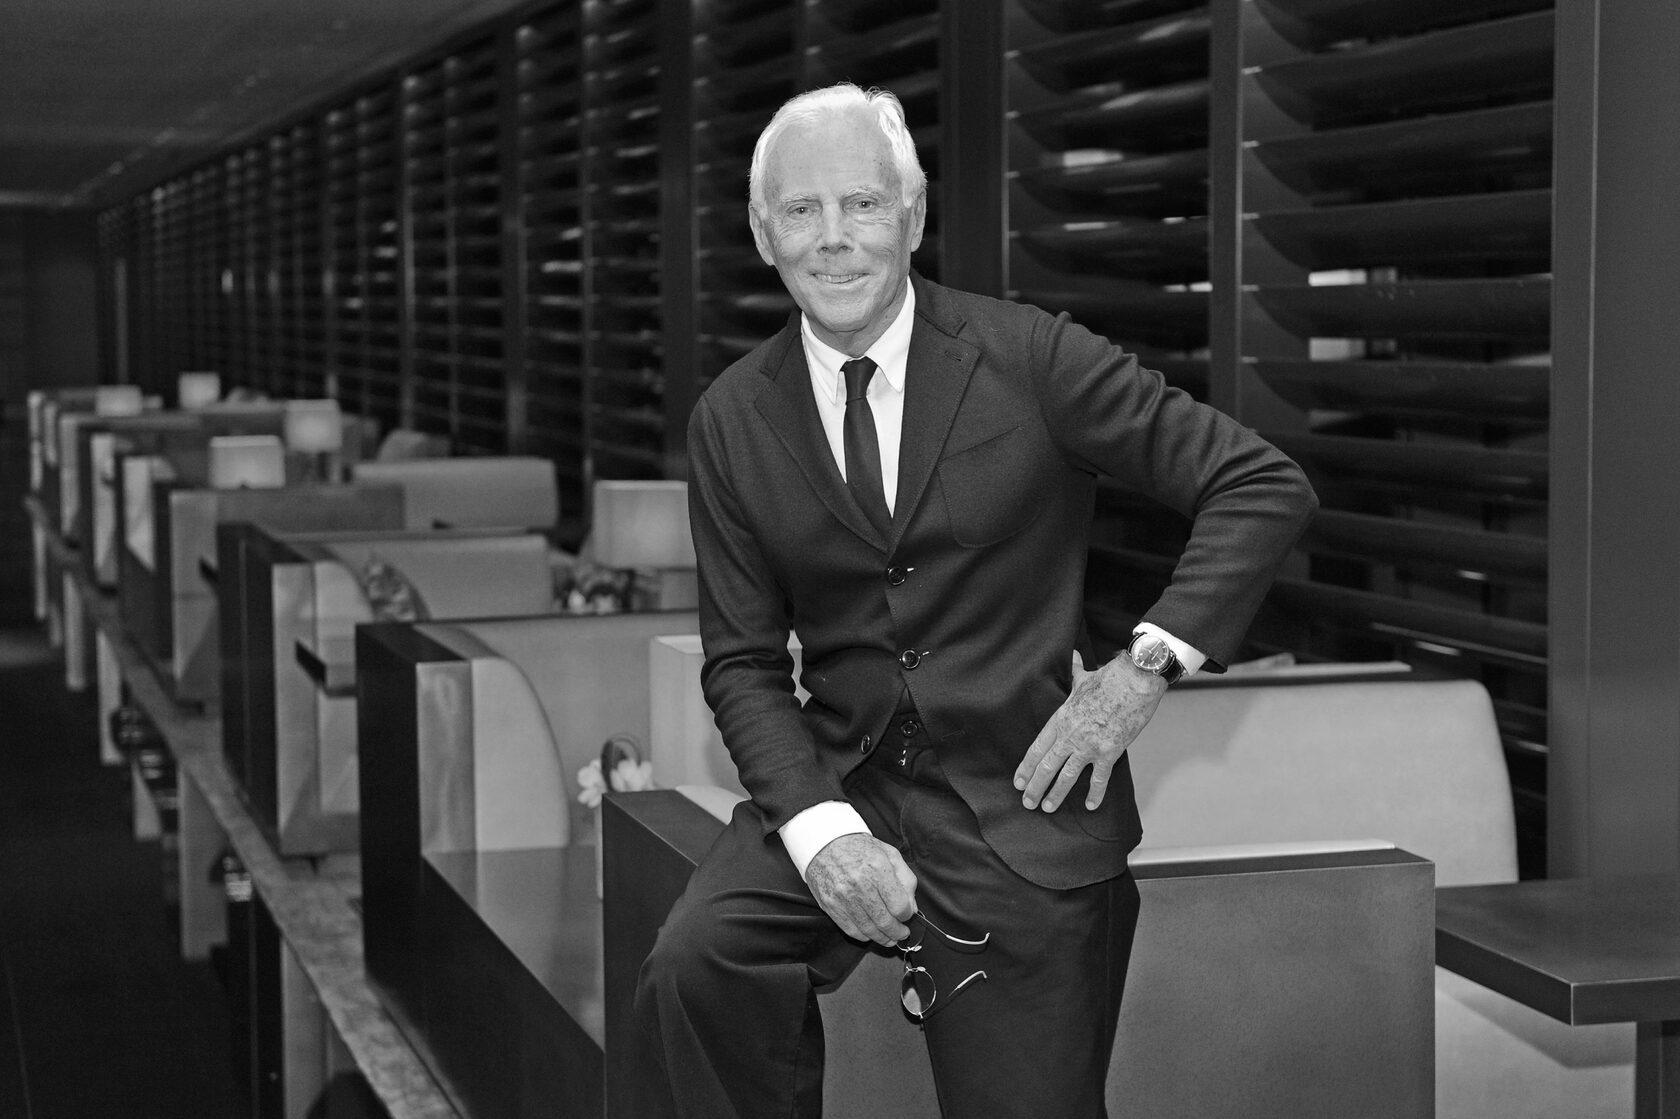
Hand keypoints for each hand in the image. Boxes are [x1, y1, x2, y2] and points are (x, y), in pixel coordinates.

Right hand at [805, 833, 917, 946]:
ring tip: (890, 937)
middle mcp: (859, 885)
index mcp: (877, 869)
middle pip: (885, 922)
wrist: (824, 844)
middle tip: (902, 933)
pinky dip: (864, 935)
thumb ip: (906, 880)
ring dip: (883, 938)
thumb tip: (912, 907)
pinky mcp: (830, 906)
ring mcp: (843, 897)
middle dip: (898, 932)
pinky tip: (871, 932)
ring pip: (869, 930)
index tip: (907, 914)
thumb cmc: (859, 848)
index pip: (899, 906)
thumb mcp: (889, 854)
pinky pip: (851, 930)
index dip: (907, 914)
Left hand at [1013, 651, 1165, 812]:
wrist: (1135, 681)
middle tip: (1027, 803)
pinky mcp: (1110, 751)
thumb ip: (1074, 672)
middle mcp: (1071, 735)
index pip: (1037, 748)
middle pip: (1047, 766)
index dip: (1025, 767)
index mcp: (1061, 718)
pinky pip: (1100, 778)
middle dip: (1035, 787)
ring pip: (1067, 776)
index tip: (1018, 782)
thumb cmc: (1109, 678)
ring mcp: (1089, 745)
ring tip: (1047, 808)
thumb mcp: (1084, 676)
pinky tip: (1090, 806)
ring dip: (1056, 794)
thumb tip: (1073, 656)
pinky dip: (1096, 794)